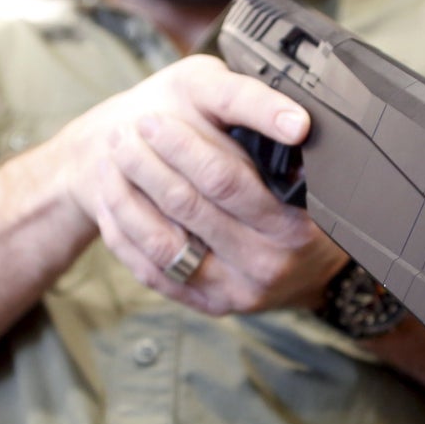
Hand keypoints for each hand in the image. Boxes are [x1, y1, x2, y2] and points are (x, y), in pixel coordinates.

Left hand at [57, 55, 348, 314]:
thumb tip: (280, 119)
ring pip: (162, 244)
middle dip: (147, 165)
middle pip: (187, 207)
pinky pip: (153, 272)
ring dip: (126, 200)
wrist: (316, 271)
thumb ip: (284, 146)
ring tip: (108, 164)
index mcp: (291, 225)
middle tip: (121, 136)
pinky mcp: (211, 304)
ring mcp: (235, 290)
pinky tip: (110, 205)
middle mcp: (264, 263)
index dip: (185, 148)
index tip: (155, 122)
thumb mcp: (312, 175)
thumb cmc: (308, 210)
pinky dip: (124, 236)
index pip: (226, 181)